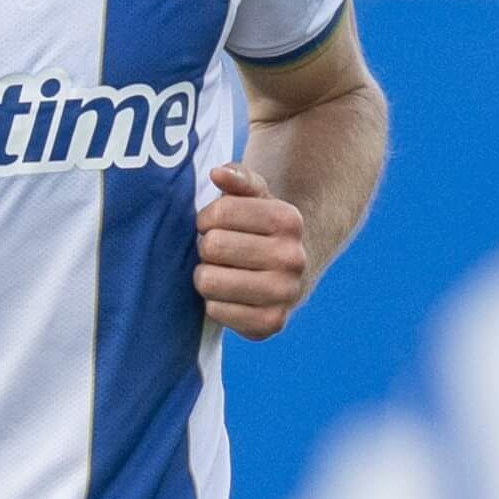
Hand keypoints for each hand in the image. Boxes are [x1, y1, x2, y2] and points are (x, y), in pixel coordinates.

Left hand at [195, 163, 311, 339]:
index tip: (214, 224)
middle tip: (219, 251)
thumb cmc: (260, 228)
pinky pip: (215, 311)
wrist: (290, 270)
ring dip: (206, 275)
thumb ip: (238, 178)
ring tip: (221, 271)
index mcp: (289, 220)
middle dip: (206, 247)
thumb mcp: (254, 197)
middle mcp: (293, 257)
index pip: (219, 213)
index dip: (207, 218)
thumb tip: (219, 174)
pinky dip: (214, 303)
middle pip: (212, 247)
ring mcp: (285, 293)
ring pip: (209, 281)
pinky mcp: (271, 324)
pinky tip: (229, 294)